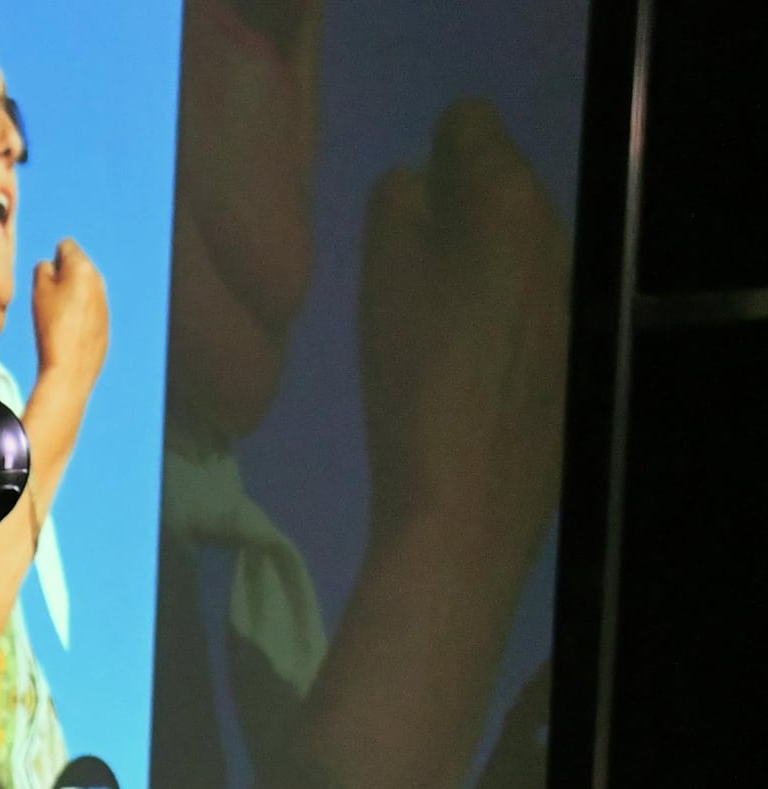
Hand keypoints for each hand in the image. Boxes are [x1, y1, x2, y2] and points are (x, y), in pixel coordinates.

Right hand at [30, 237, 110, 395]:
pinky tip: (67, 331)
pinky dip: (78, 313)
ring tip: (56, 318)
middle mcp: (99, 279)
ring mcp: (104, 300)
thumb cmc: (52, 329)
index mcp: (82, 267)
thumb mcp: (38, 292)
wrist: (70, 368)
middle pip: (76, 266)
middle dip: (62, 277)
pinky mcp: (105, 320)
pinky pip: (89, 307)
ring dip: (70, 295)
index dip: (51, 260)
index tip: (44, 279)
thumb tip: (50, 265)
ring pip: (83, 287)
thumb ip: (42, 270)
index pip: (66, 245)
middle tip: (47, 301)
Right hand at [357, 100, 567, 562]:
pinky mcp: (565, 346)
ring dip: (469, 256)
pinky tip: (454, 358)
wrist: (469, 504)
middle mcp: (551, 234)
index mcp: (505, 204)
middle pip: (499, 181)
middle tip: (397, 260)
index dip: (429, 150)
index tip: (397, 202)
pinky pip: (523, 293)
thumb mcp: (382, 284)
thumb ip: (394, 211)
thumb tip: (410, 183)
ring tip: (421, 312)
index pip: (471, 123)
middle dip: (451, 203)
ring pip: (513, 240)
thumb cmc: (414, 386)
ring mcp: (566, 292)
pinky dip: (488, 304)